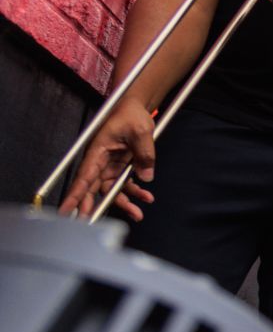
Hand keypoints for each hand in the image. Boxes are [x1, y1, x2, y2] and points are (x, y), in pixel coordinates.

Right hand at [57, 101, 156, 220]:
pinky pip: (124, 184)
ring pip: (111, 190)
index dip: (74, 195)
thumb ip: (144, 154)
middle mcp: (99, 161)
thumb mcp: (141, 131)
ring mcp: (109, 165)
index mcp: (97, 151)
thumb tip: (146, 176)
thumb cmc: (130, 114)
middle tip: (92, 223)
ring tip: (138, 213)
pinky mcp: (119, 167)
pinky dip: (134, 192)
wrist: (136, 108)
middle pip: (93, 188)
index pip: (83, 177)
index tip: (66, 210)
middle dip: (93, 206)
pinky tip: (146, 197)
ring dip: (124, 202)